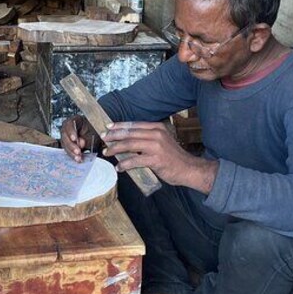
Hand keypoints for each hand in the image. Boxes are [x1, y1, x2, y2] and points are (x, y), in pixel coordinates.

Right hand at [60, 115, 99, 162]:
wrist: (95, 134)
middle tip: (78, 151)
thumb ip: (87, 136)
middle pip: (64, 136)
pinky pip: (67, 150)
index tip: (74, 139)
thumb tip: (80, 143)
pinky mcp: (67, 144)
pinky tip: (78, 159)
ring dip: (71, 152)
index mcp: (74, 120)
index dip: (71, 132)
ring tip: (78, 158)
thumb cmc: (94, 130)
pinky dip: (72, 155)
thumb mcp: (93, 131)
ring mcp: (66, 136)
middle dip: (71, 145)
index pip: (69, 124)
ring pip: (65, 145)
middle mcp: (67, 128)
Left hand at [101, 121, 218, 192]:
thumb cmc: (173, 157)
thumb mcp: (161, 142)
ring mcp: (156, 146)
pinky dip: (124, 164)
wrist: (188, 169)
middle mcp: (156, 134)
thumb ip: (147, 139)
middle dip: (114, 136)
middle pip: (129, 133)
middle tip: (103, 139)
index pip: (134, 124)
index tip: (108, 127)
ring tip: (107, 153)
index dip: (119, 126)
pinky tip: (119, 167)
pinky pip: (134, 160)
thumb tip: (127, 141)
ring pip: (129, 145)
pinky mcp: (155, 159)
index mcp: (157, 128)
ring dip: (115, 149)